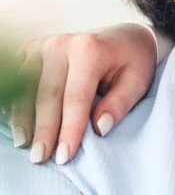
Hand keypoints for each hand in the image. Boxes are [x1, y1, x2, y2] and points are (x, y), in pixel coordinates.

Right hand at [6, 23, 158, 164]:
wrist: (123, 36)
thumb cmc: (133, 62)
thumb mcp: (138, 80)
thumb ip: (120, 103)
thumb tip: (100, 128)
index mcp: (89, 49)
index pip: (76, 97)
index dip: (69, 128)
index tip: (65, 156)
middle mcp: (61, 43)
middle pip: (47, 95)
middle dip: (44, 130)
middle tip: (40, 158)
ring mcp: (43, 45)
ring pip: (25, 88)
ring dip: (23, 119)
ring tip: (25, 145)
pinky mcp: (31, 49)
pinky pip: (17, 79)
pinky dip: (15, 103)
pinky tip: (17, 124)